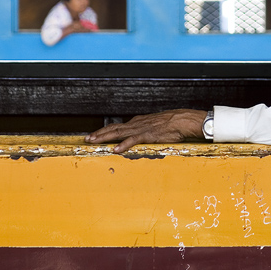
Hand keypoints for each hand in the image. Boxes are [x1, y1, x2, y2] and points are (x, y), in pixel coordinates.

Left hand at [85, 109, 207, 152]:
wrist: (183, 120)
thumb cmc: (172, 124)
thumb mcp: (155, 126)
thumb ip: (146, 131)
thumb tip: (139, 138)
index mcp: (138, 122)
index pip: (117, 126)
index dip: (104, 131)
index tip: (94, 135)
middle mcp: (137, 124)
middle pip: (114, 128)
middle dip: (99, 133)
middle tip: (87, 138)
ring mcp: (141, 129)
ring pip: (119, 132)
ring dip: (105, 137)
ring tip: (94, 141)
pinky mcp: (148, 135)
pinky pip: (133, 140)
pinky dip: (123, 145)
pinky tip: (115, 149)